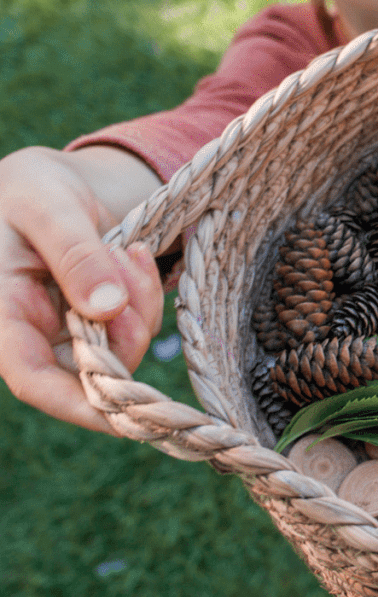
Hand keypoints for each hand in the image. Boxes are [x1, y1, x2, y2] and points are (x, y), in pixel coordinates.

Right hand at [0, 146, 163, 433]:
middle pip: (91, 369)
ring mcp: (66, 330)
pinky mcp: (96, 321)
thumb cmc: (33, 188)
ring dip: (139, 305)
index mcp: (0, 312)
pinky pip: (134, 326)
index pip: (34, 378)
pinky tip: (133, 255)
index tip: (129, 414)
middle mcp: (32, 332)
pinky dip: (145, 295)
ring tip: (127, 251)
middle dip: (127, 328)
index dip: (78, 403)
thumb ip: (75, 255)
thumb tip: (107, 309)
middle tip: (132, 261)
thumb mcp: (49, 206)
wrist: (51, 181)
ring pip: (120, 349)